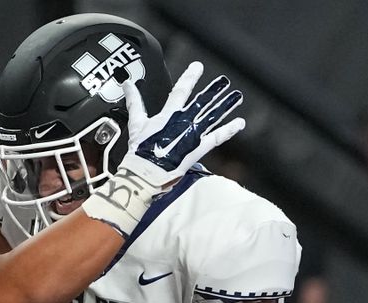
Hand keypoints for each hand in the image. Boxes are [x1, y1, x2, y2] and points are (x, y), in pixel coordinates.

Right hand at [120, 61, 244, 187]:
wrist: (145, 172)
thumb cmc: (139, 151)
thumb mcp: (136, 124)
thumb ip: (134, 103)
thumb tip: (127, 85)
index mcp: (167, 115)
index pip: (180, 91)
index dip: (189, 77)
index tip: (198, 66)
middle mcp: (183, 122)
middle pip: (201, 102)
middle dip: (213, 90)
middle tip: (224, 80)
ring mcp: (192, 135)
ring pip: (212, 117)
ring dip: (225, 106)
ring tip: (236, 97)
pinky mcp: (198, 149)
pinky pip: (217, 138)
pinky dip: (229, 130)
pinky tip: (239, 123)